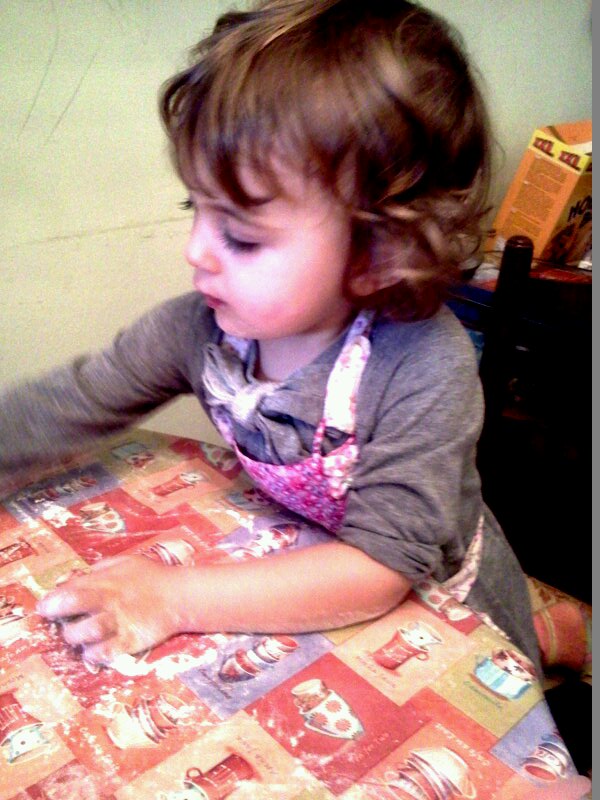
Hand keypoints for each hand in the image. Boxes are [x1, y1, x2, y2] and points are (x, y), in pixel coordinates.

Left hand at [36, 555, 187, 662]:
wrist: (179, 595)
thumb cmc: (150, 577)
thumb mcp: (123, 563)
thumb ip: (96, 571)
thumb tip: (68, 580)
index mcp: (105, 581)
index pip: (70, 588)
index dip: (52, 599)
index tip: (44, 606)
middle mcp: (109, 600)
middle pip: (73, 604)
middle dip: (56, 612)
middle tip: (54, 618)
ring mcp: (119, 621)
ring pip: (86, 631)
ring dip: (74, 636)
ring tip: (76, 636)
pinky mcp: (130, 640)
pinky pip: (104, 653)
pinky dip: (93, 654)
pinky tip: (92, 651)